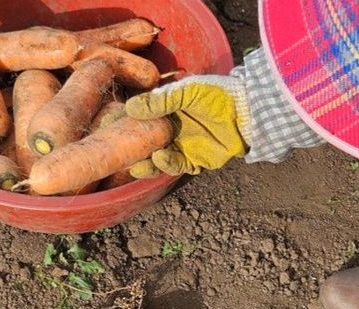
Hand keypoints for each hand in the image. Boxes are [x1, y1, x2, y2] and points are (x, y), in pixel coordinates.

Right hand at [125, 76, 249, 176]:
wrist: (247, 113)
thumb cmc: (219, 95)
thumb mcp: (188, 91)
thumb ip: (161, 101)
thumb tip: (130, 108)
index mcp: (168, 110)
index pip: (142, 119)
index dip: (128, 124)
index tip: (111, 126)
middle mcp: (172, 130)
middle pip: (147, 143)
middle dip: (133, 148)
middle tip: (118, 150)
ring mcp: (182, 147)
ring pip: (158, 159)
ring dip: (146, 161)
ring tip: (135, 161)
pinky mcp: (194, 162)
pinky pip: (175, 166)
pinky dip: (166, 164)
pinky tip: (160, 157)